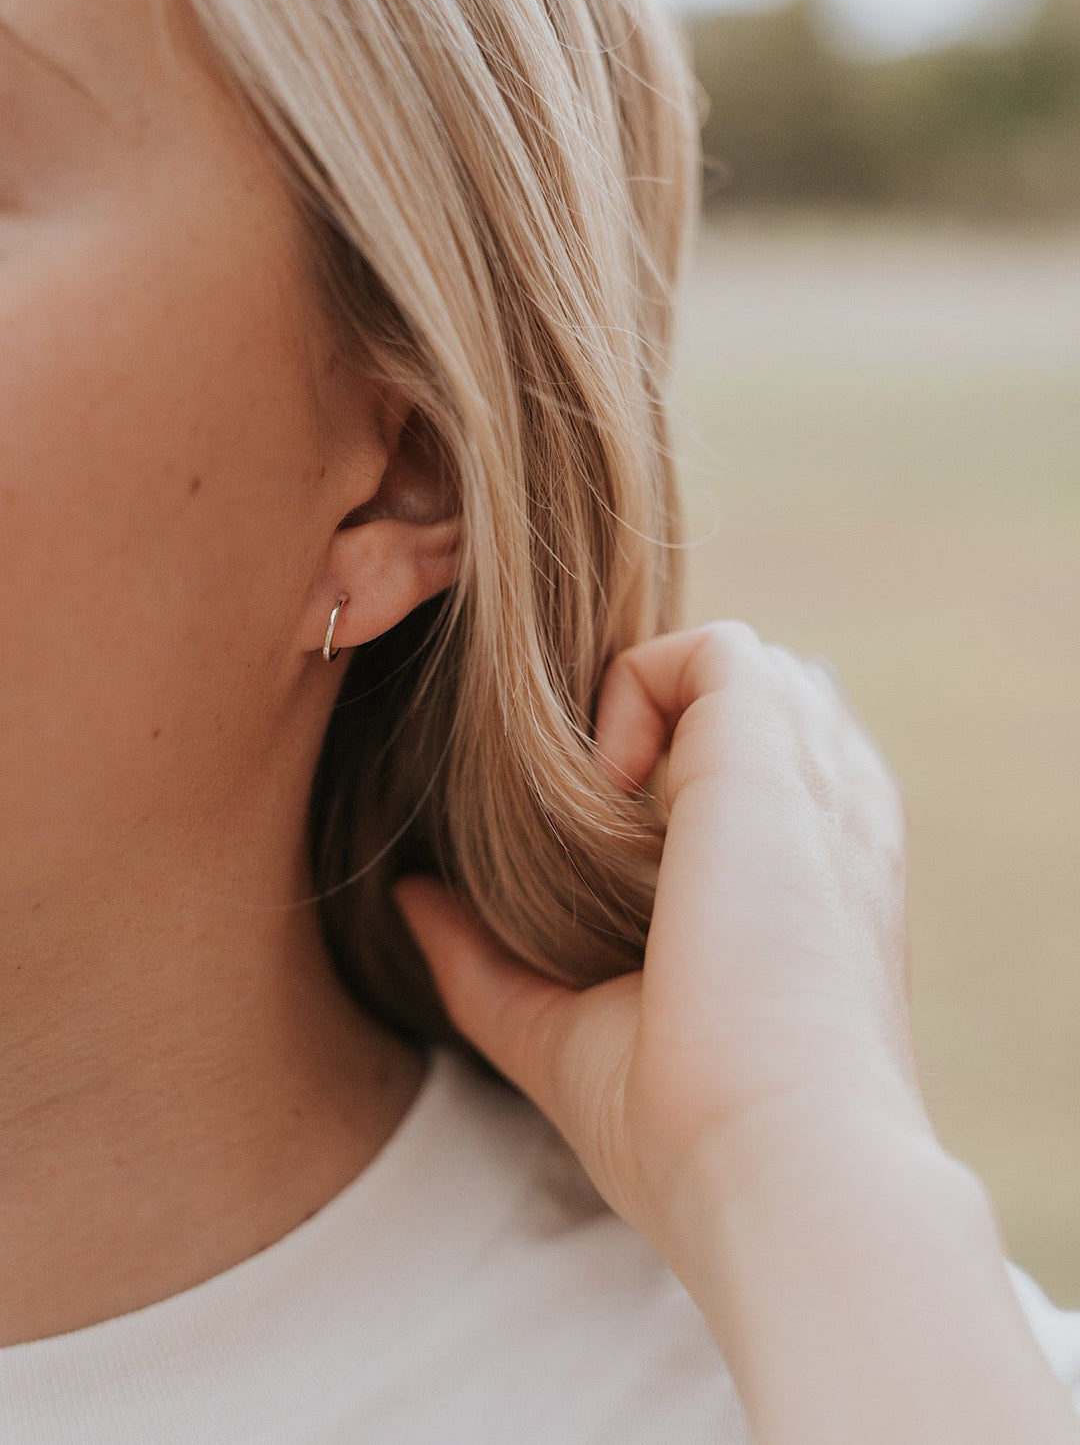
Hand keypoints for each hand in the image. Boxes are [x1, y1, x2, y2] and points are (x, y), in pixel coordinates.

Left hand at [395, 620, 927, 1255]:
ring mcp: (811, 779)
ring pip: (742, 668)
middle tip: (587, 810)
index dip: (682, 770)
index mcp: (811, 882)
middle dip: (665, 728)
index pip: (768, 769)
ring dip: (652, 711)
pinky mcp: (772, 748)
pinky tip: (609, 785)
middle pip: (759, 703)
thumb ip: (487, 964)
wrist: (766, 1159)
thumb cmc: (683, 1126)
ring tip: (599, 805)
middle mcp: (827, 819)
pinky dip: (638, 690)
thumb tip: (413, 898)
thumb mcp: (566, 1035)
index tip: (595, 833)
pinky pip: (712, 652)